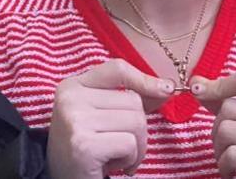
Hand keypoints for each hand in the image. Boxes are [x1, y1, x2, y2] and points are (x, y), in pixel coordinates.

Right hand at [46, 59, 174, 178]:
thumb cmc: (87, 149)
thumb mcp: (102, 116)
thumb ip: (128, 98)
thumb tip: (166, 88)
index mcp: (72, 86)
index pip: (117, 69)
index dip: (145, 79)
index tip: (165, 90)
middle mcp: (70, 98)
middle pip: (133, 100)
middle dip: (138, 128)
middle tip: (119, 146)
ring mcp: (75, 120)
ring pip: (136, 121)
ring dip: (136, 147)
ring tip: (114, 156)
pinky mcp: (84, 145)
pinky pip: (130, 144)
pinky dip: (130, 159)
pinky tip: (110, 166)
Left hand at [192, 69, 235, 178]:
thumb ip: (232, 104)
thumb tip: (198, 85)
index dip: (219, 84)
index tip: (199, 90)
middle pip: (230, 107)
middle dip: (218, 129)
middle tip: (227, 146)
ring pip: (227, 130)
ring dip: (219, 150)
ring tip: (231, 160)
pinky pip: (232, 154)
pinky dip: (224, 166)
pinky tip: (233, 172)